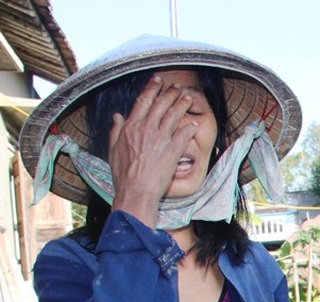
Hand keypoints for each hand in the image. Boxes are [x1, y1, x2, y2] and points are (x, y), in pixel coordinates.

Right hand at [108, 75, 197, 225]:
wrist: (136, 191)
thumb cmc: (123, 175)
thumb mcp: (113, 150)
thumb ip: (116, 130)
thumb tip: (118, 116)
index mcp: (131, 127)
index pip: (143, 101)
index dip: (152, 88)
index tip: (158, 81)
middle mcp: (146, 129)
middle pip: (161, 104)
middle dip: (170, 92)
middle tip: (177, 86)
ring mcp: (160, 139)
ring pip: (173, 115)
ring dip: (182, 104)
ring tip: (188, 98)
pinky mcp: (172, 151)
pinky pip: (183, 135)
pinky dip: (189, 127)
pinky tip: (194, 123)